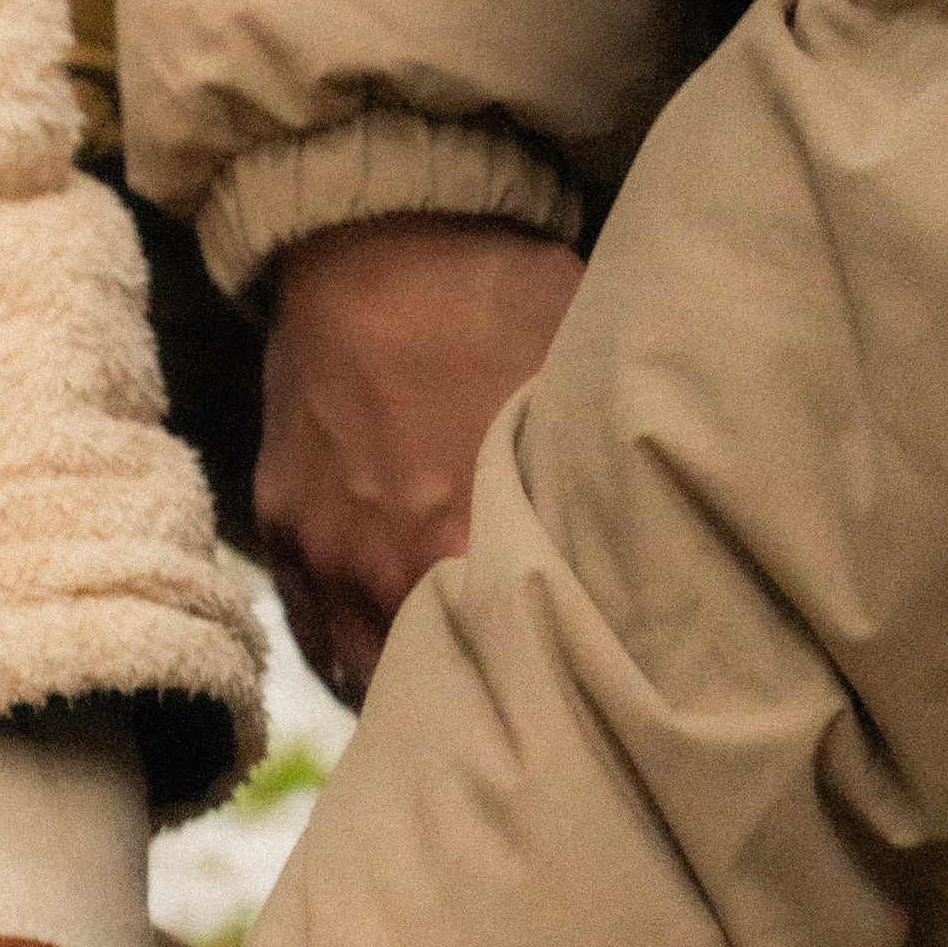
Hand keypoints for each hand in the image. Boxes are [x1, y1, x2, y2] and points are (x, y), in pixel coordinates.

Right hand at [257, 215, 582, 705]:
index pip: (502, 679)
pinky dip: (347, 650)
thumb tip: (665, 539)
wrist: (375, 231)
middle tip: (524, 715)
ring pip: (359, 670)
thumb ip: (597, 483)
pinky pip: (309, 628)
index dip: (541, 703)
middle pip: (427, 689)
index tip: (578, 715)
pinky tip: (384, 658)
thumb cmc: (493, 297)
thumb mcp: (575, 385)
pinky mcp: (281, 523)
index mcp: (464, 550)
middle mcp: (382, 571)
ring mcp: (322, 552)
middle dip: (473, 702)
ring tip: (455, 698)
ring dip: (404, 684)